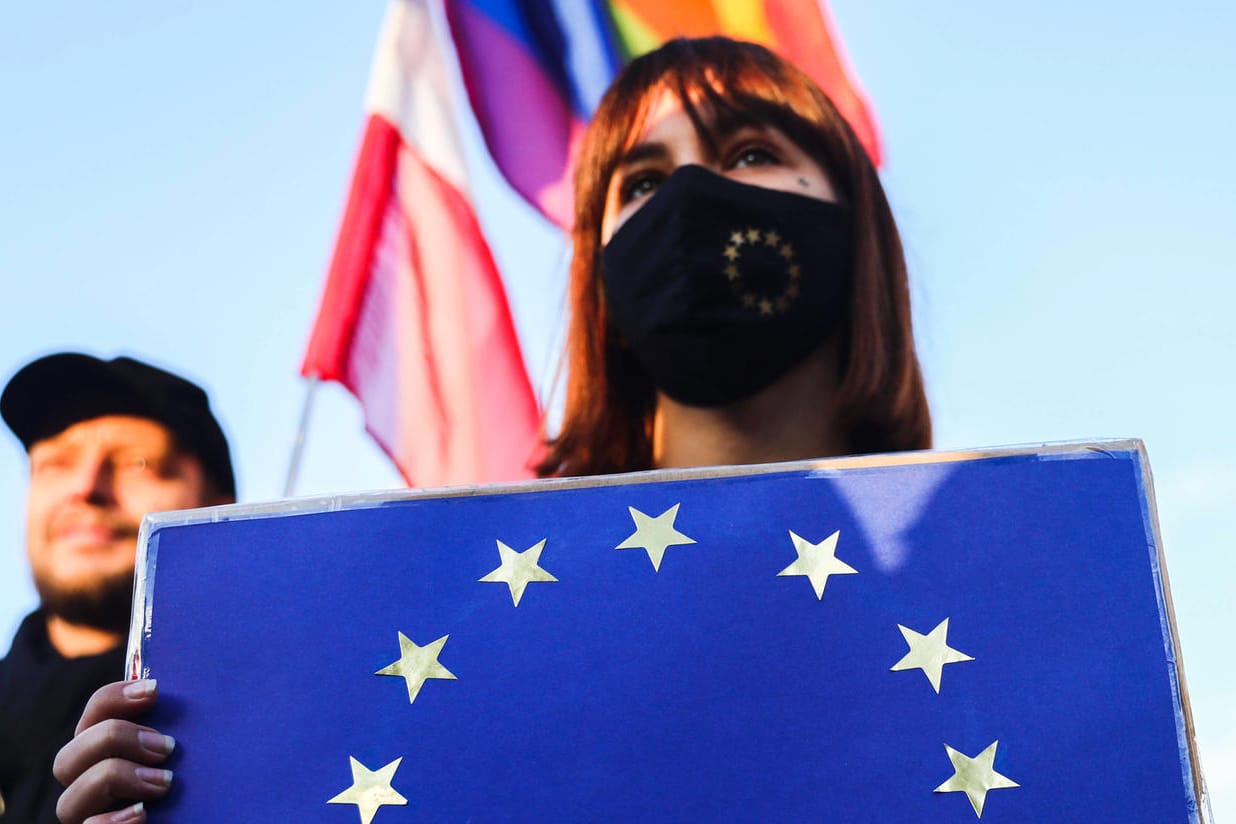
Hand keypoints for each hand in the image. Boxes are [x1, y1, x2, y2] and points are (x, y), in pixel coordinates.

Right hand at [53, 679, 174, 823]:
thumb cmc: (199, 788)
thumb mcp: (188, 753)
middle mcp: (87, 787)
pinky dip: (109, 823)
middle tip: (167, 747)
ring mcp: (90, 817)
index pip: (92, 715)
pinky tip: (141, 813)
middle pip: (65, 759)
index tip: (154, 690)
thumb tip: (186, 688)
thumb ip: (173, 730)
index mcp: (106, 754)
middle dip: (113, 739)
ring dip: (113, 780)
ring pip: (67, 802)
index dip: (114, 697)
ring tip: (164, 783)